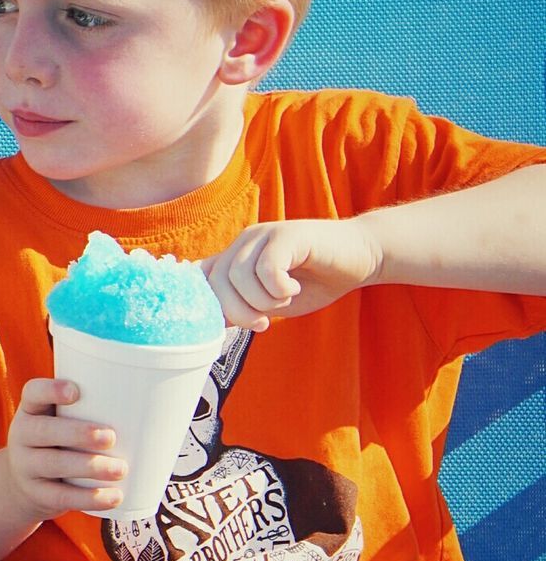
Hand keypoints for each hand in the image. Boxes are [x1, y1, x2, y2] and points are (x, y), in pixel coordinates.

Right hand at [6, 378, 127, 518]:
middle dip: (78, 433)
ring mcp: (26, 467)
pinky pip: (63, 496)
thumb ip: (90, 410)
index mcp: (31, 410)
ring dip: (90, 467)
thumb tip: (157, 403)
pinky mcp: (37, 494)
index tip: (76, 391)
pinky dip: (90, 498)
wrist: (24, 486)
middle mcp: (22, 435)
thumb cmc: (58, 443)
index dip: (51, 390)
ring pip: (54, 465)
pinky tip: (115, 497)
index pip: (33, 392)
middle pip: (44, 431)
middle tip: (111, 437)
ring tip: (121, 468)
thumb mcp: (59, 422)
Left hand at [199, 218, 381, 330]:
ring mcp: (264, 235)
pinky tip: (294, 289)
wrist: (360, 258)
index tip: (232, 326)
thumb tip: (213, 323)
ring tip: (285, 300)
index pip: (200, 277)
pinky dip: (279, 289)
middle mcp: (244, 242)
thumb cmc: (314, 282)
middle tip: (264, 324)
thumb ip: (242, 307)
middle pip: (217, 282)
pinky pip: (267, 268)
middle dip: (239, 313)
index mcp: (236, 257)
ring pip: (239, 277)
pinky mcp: (287, 234)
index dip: (207, 305)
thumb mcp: (271, 302)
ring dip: (263, 301)